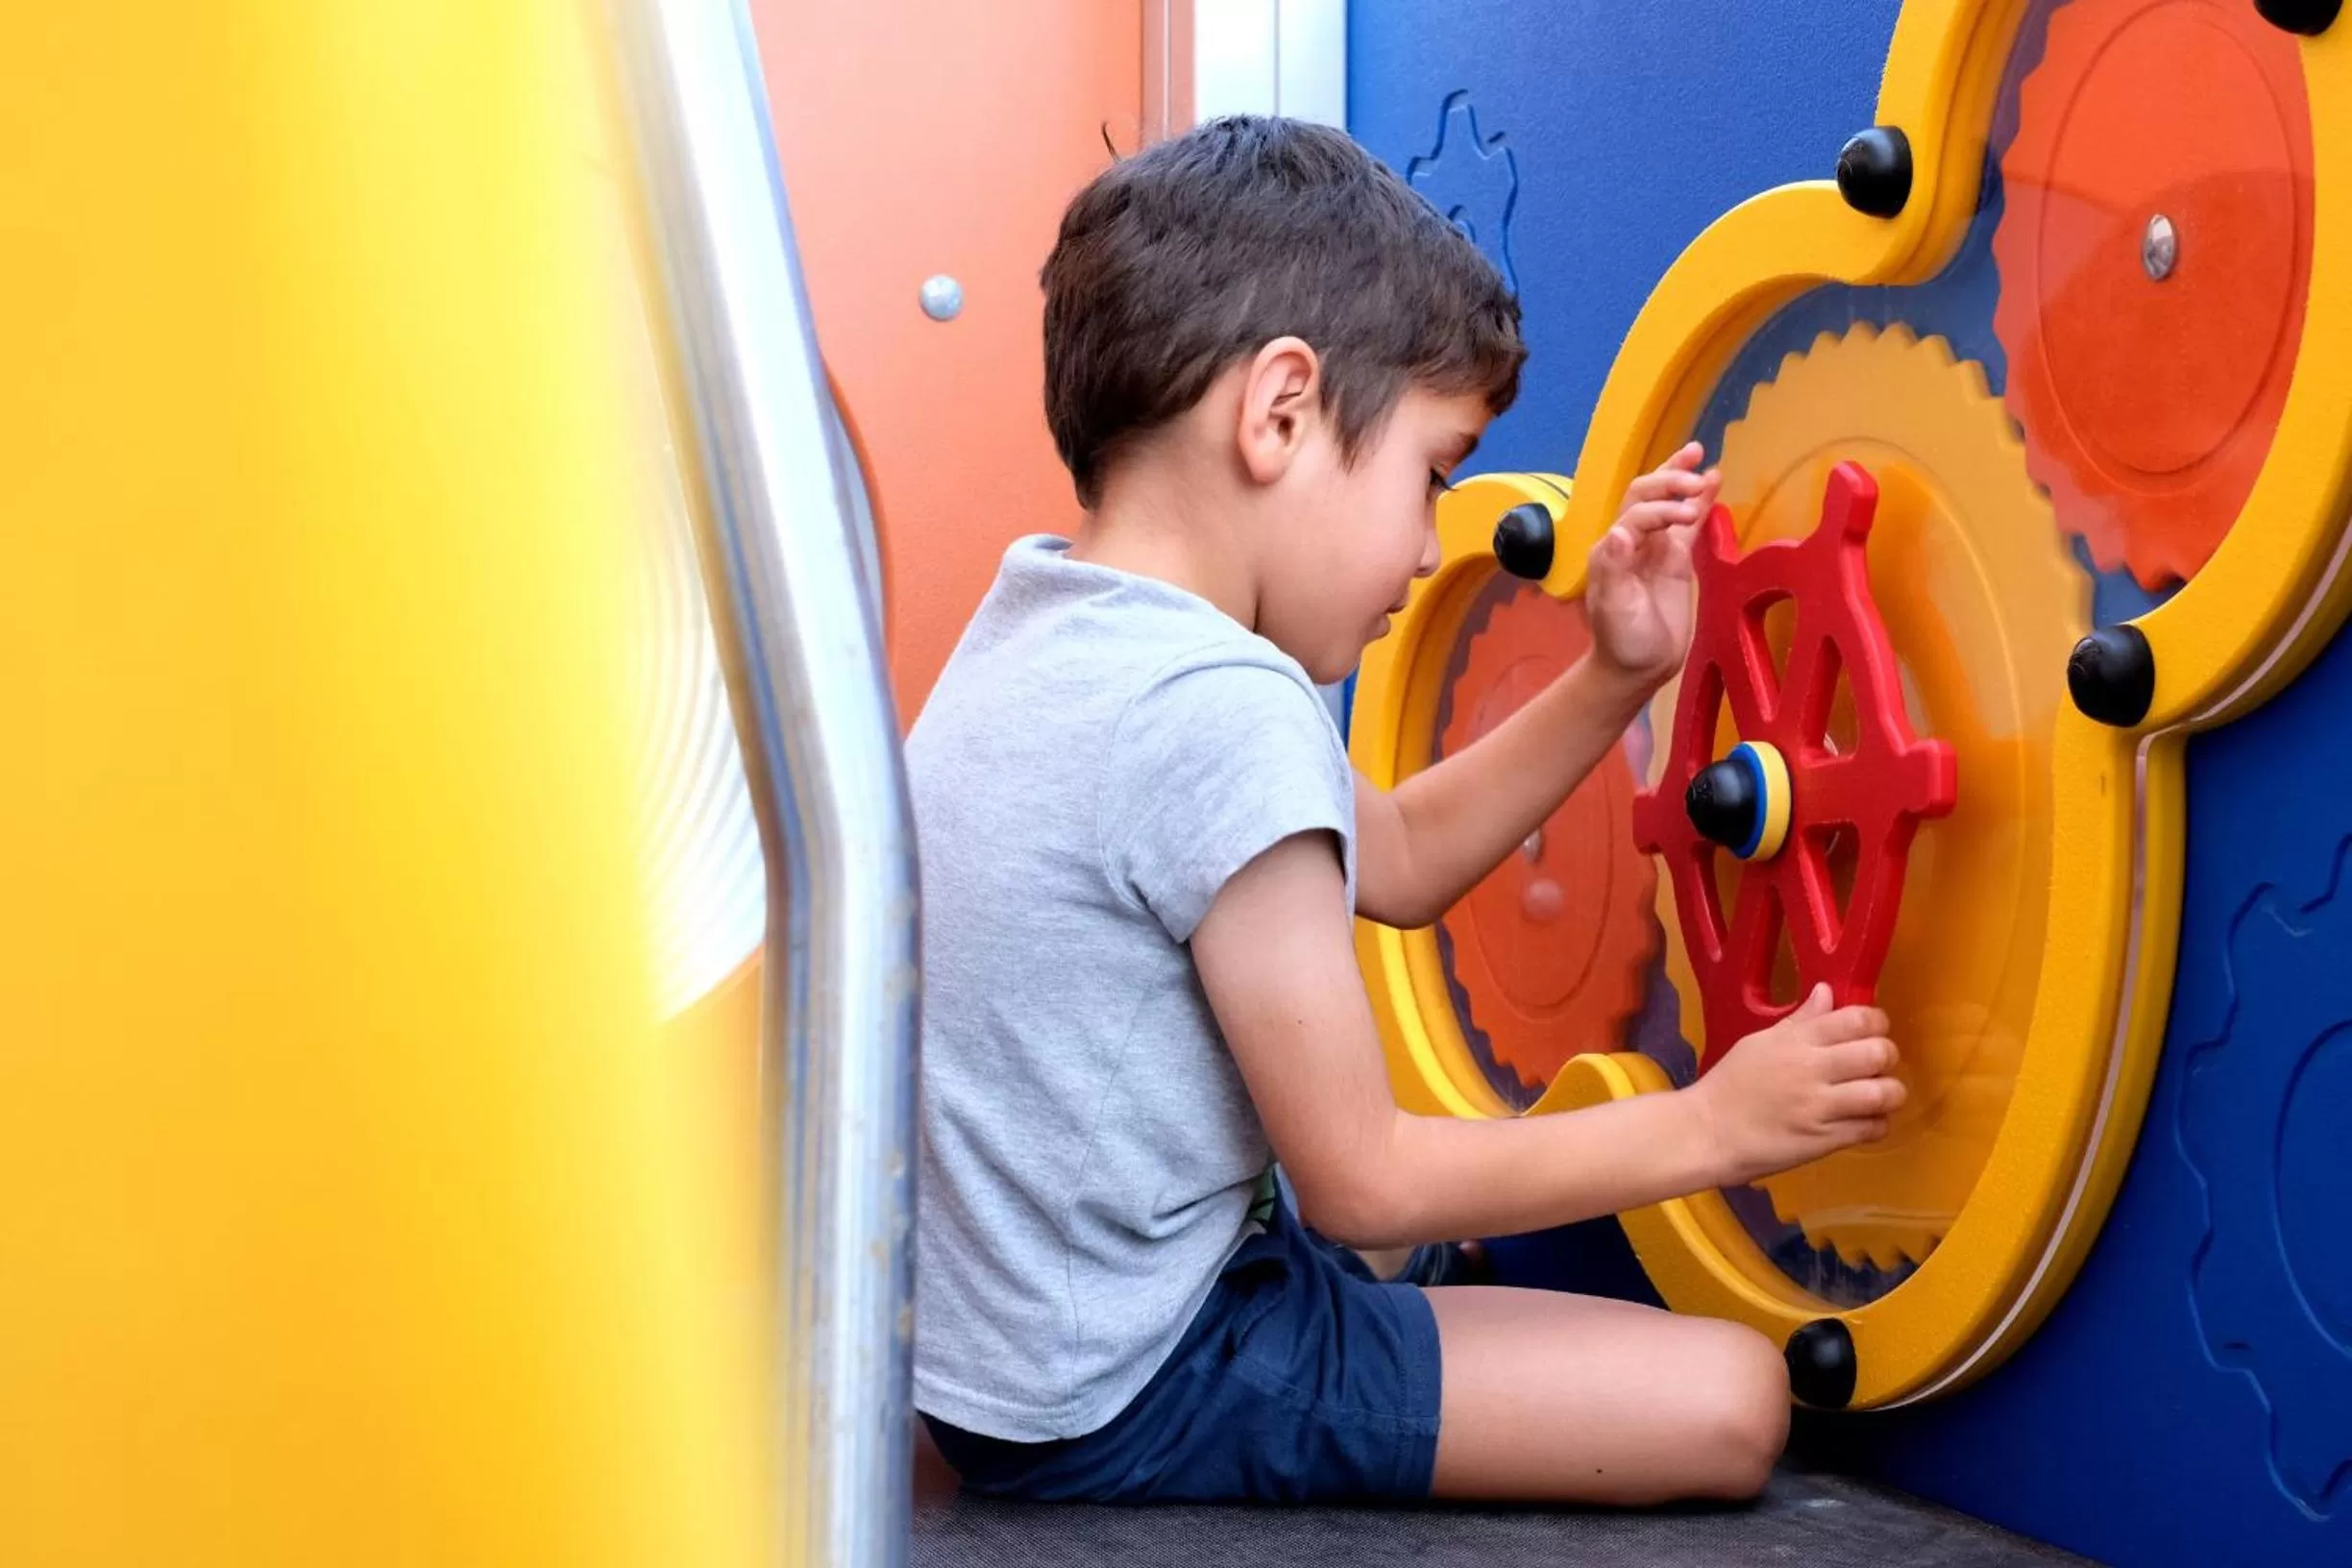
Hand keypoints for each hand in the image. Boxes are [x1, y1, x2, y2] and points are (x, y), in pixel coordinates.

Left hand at [1585, 441, 1720, 685]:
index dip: (1660, 509)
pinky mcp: (1675, 558)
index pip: (1636, 514)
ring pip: (1665, 502)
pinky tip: (1713, 480)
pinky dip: (1699, 502)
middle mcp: (1630, 541)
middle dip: (1668, 480)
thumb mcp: (1613, 608)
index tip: (1686, 516)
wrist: (1637, 666)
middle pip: (1645, 495)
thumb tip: (1619, 531)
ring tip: (1697, 453)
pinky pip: (1687, 523)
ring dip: (1679, 478)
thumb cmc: (1622, 640)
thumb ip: (1614, 569)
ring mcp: (1654, 547)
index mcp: (1611, 549)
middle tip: (1694, 475)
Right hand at [1684, 983, 1903, 1187]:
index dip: (1876, 1022)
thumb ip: (1800, 1020)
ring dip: (1889, 1093)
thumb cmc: (1730, 1085)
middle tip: (1877, 1065)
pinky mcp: (1825, 1140)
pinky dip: (1878, 1124)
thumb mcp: (1759, 1043)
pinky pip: (1872, 1129)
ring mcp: (1820, 1107)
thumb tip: (1827, 992)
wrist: (1708, 1132)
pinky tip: (1866, 1121)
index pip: (1855, 1019)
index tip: (1873, 1031)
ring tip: (1879, 1096)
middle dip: (1888, 1056)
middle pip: (1877, 1053)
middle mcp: (1812, 1069)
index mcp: (1795, 1041)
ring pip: (1882, 1093)